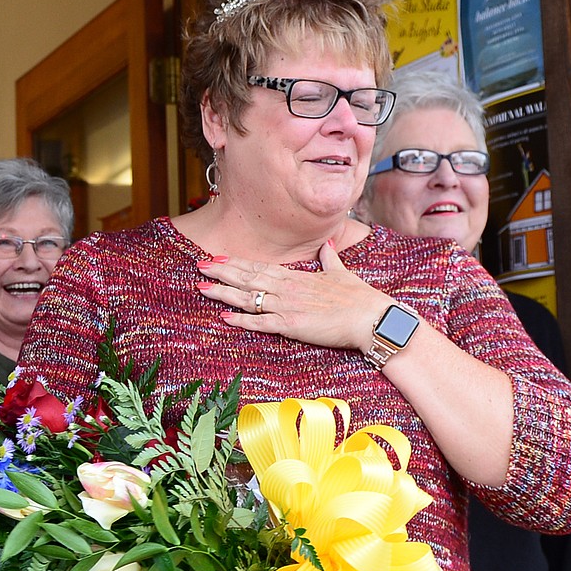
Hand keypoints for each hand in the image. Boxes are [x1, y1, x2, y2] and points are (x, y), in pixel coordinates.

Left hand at [194, 243, 385, 352]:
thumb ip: (330, 259)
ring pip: (249, 298)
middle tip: (199, 266)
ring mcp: (288, 306)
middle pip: (248, 278)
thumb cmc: (359, 297)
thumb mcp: (342, 273)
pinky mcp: (292, 325)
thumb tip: (328, 245)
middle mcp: (288, 288)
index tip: (218, 258)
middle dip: (222, 272)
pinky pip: (262, 323)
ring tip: (202, 288)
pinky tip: (225, 317)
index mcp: (297, 277)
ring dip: (224, 293)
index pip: (260, 267)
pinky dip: (242, 320)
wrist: (371, 317)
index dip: (237, 263)